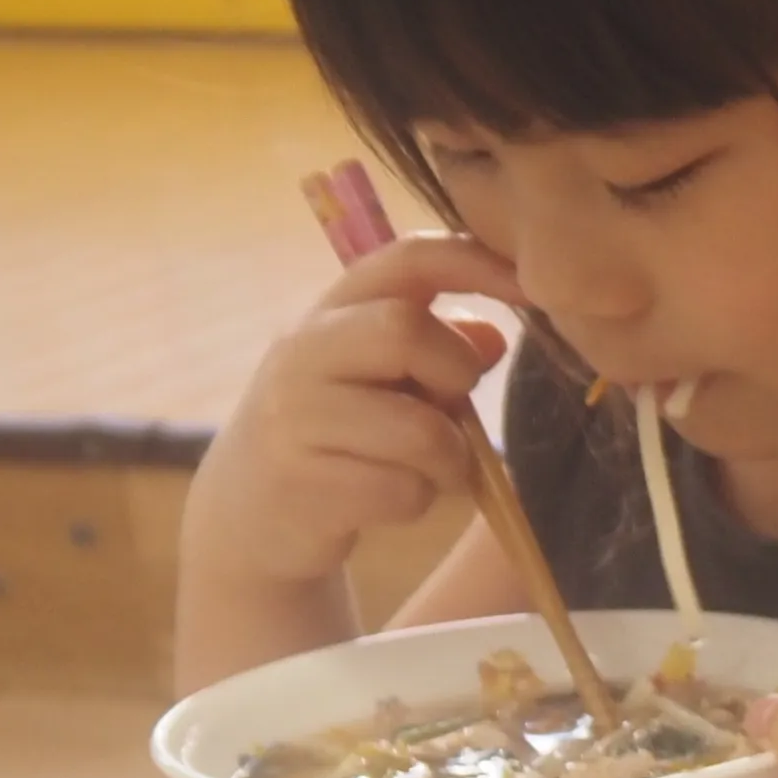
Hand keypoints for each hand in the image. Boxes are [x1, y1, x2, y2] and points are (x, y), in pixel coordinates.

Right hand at [180, 233, 520, 595]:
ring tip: (428, 470)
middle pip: (404, 329)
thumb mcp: (379, 382)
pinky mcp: (302, 483)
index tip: (530, 288)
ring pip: (418, 428)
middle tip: (452, 408)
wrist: (247, 516)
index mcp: (332, 313)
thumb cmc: (335, 437)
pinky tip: (390, 501)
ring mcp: (296, 416)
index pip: (405, 261)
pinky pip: (402, 490)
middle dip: (454, 373)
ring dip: (448, 459)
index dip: (474, 264)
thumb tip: (493, 337)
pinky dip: (418, 502)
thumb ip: (434, 351)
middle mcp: (303, 351)